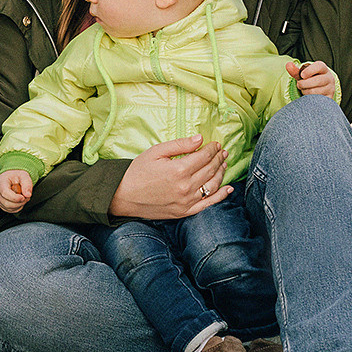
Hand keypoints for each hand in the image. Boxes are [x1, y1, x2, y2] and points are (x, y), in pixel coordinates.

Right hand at [0, 169, 33, 212]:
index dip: (15, 198)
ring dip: (19, 205)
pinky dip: (16, 207)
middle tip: (26, 197)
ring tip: (23, 197)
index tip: (23, 197)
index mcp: (0, 181)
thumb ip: (27, 184)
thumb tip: (28, 194)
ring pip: (8, 208)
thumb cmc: (16, 176)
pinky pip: (9, 210)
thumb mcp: (24, 176)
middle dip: (19, 202)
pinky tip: (19, 201)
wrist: (12, 177)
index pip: (5, 193)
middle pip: (6, 203)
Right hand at [108, 135, 231, 220]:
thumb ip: (180, 145)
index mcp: (179, 170)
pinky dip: (221, 196)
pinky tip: (228, 188)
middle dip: (219, 158)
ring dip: (221, 173)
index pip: (204, 157)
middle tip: (223, 151)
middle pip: (210, 170)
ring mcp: (186, 202)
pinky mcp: (184, 212)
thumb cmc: (138, 171)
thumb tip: (200, 139)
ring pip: (213, 186)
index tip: (216, 144)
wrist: (123, 195)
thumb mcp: (156, 152)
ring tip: (223, 163)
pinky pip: (208, 204)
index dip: (212, 149)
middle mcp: (186, 187)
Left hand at [287, 59, 336, 98]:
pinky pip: (316, 101)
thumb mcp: (303, 74)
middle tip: (299, 84)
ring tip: (305, 90)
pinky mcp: (329, 98)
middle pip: (317, 81)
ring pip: (315, 92)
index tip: (302, 75)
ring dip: (305, 92)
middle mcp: (329, 78)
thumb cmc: (310, 79)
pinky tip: (309, 97)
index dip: (309, 71)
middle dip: (304, 84)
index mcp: (323, 68)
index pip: (319, 67)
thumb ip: (295, 71)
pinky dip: (309, 100)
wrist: (320, 88)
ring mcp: (330, 89)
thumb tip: (288, 65)